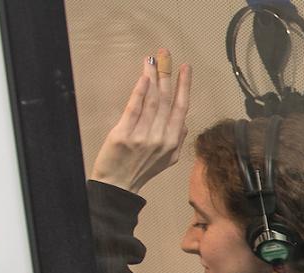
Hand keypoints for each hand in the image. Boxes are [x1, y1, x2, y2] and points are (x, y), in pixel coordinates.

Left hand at [89, 49, 191, 192]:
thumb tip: (184, 122)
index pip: (181, 108)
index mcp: (173, 142)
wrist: (118, 186)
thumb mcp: (167, 160)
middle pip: (166, 99)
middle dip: (167, 74)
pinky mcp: (124, 135)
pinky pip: (134, 109)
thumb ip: (178, 140)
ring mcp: (142, 136)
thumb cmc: (141, 171)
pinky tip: (143, 78)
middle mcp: (161, 138)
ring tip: (152, 60)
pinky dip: (140, 92)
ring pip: (151, 101)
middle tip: (166, 54)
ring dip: (152, 77)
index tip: (185, 68)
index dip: (184, 86)